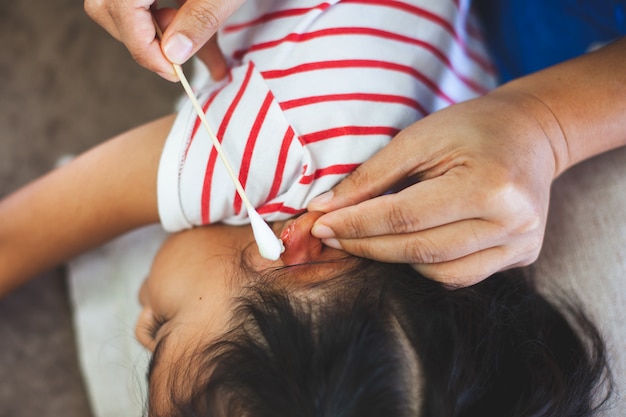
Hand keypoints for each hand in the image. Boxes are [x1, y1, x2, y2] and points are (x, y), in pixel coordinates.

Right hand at [84, 0, 242, 80]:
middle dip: (146, 40)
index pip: (120, 10)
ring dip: (166, 36)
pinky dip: (179, 22)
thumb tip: (174, 54)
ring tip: (209, 55)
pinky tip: (209, 46)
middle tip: (182, 59)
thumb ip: (201, 18)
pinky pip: (152, 1)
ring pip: (129, 7)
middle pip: (111, 8)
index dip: (143, 48)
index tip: (173, 72)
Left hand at [308, 91, 564, 286]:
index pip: (405, 217)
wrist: (531, 132)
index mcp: (488, 185)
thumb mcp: (418, 138)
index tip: (321, 225)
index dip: (357, 225)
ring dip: (394, 259)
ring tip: (368, 238)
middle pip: (420, 250)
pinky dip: (426, 265)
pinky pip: (460, 276)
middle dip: (367, 246)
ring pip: (439, 272)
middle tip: (331, 237)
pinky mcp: (521, 256)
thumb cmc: (472, 127)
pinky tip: (407, 245)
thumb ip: (372, 177)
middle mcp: (511, 223)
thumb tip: (324, 210)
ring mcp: (520, 245)